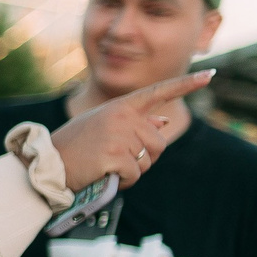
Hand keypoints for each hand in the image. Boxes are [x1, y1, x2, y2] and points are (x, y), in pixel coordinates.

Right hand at [48, 71, 212, 188]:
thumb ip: (133, 122)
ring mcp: (119, 136)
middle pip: (159, 141)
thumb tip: (164, 120)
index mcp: (120, 106)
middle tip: (114, 157)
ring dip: (133, 170)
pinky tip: (104, 175)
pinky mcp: (116, 156)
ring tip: (106, 164)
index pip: (158, 92)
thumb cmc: (73, 146)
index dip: (186, 83)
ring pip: (150, 160)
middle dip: (145, 156)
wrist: (46, 164)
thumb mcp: (102, 126)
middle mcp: (122, 117)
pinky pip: (136, 174)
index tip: (210, 75)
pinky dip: (124, 181)